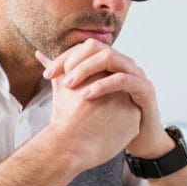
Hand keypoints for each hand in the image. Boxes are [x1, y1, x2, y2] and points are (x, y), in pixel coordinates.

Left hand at [37, 40, 174, 159]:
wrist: (140, 138)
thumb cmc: (112, 118)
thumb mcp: (86, 96)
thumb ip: (66, 76)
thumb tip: (41, 56)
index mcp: (109, 62)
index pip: (83, 48)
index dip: (63, 58)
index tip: (47, 74)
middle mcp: (122, 62)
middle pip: (95, 47)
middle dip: (74, 60)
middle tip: (57, 79)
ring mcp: (136, 73)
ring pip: (110, 58)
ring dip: (86, 69)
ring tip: (70, 85)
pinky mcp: (145, 88)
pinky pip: (123, 79)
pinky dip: (103, 84)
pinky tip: (86, 96)